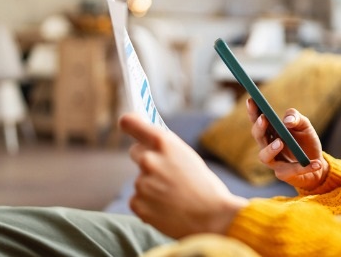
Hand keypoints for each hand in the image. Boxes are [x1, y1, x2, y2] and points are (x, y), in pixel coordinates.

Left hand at [120, 113, 247, 238]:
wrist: (213, 218)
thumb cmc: (205, 187)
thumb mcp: (188, 158)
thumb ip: (167, 150)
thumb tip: (149, 145)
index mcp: (164, 143)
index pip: (130, 123)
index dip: (128, 123)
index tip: (127, 124)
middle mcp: (149, 160)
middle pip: (135, 152)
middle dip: (146, 159)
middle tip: (164, 172)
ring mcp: (141, 183)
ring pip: (140, 180)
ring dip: (151, 186)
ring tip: (174, 196)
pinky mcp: (137, 204)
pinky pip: (138, 199)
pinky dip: (149, 204)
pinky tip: (167, 209)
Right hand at [246, 98, 328, 190]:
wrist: (318, 164)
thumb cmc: (307, 142)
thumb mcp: (305, 126)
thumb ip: (296, 118)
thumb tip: (287, 121)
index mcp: (271, 131)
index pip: (258, 120)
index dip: (253, 111)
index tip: (252, 100)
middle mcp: (268, 146)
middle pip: (258, 137)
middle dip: (259, 128)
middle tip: (263, 118)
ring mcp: (274, 161)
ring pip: (264, 157)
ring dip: (270, 149)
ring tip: (280, 142)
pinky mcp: (284, 174)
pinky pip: (291, 171)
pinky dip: (304, 167)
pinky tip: (316, 163)